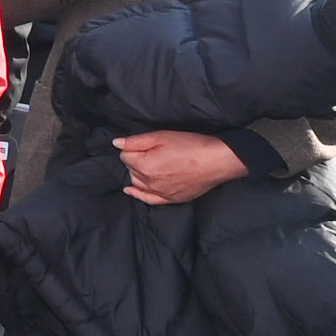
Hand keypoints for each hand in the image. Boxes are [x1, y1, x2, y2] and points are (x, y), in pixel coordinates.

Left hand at [115, 129, 252, 206]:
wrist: (218, 160)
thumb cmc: (191, 145)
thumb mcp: (162, 136)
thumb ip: (136, 141)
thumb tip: (117, 143)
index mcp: (144, 165)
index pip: (125, 156)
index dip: (133, 147)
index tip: (145, 144)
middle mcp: (149, 182)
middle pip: (130, 170)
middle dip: (135, 160)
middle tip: (151, 151)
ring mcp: (161, 193)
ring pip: (138, 183)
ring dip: (138, 174)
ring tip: (148, 165)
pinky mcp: (172, 199)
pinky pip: (149, 199)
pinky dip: (138, 194)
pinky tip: (131, 190)